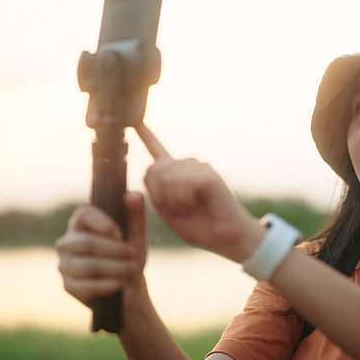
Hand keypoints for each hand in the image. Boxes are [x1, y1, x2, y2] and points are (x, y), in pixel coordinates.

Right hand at [55, 192, 148, 309]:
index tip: (120, 234)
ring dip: (116, 268)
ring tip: (131, 269)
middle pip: (87, 243)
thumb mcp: (137, 234)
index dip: (104, 224)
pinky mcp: (68, 286)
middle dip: (115, 250)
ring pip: (88, 265)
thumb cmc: (130, 256)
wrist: (128, 289)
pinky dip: (108, 285)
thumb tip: (133, 195)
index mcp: (81, 224)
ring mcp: (64, 264)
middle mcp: (67, 242)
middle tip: (133, 255)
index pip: (84, 214)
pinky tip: (121, 283)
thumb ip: (136, 213)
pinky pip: (87, 286)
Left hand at [134, 123, 263, 262]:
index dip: (146, 135)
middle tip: (178, 208)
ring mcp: (199, 167)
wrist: (225, 238)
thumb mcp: (168, 211)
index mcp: (176, 173)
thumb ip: (155, 191)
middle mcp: (188, 165)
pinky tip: (196, 203)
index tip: (134, 121)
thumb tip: (149, 168)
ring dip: (173, 200)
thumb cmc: (200, 227)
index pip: (157, 150)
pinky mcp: (208, 174)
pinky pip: (182, 183)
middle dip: (159, 196)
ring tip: (189, 207)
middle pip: (153, 170)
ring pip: (165, 177)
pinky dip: (183, 199)